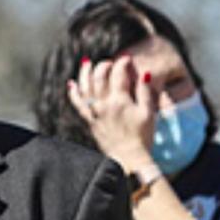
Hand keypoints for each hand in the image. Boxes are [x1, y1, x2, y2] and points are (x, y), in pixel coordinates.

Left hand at [67, 56, 154, 171]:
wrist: (128, 160)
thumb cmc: (142, 137)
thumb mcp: (148, 112)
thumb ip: (145, 91)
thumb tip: (145, 72)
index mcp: (120, 100)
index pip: (118, 73)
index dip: (122, 63)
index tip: (127, 60)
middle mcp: (104, 104)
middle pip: (99, 76)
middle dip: (104, 65)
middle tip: (110, 63)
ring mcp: (95, 113)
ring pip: (85, 87)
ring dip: (85, 73)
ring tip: (86, 63)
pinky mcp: (90, 121)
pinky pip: (78, 104)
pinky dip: (74, 93)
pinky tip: (71, 84)